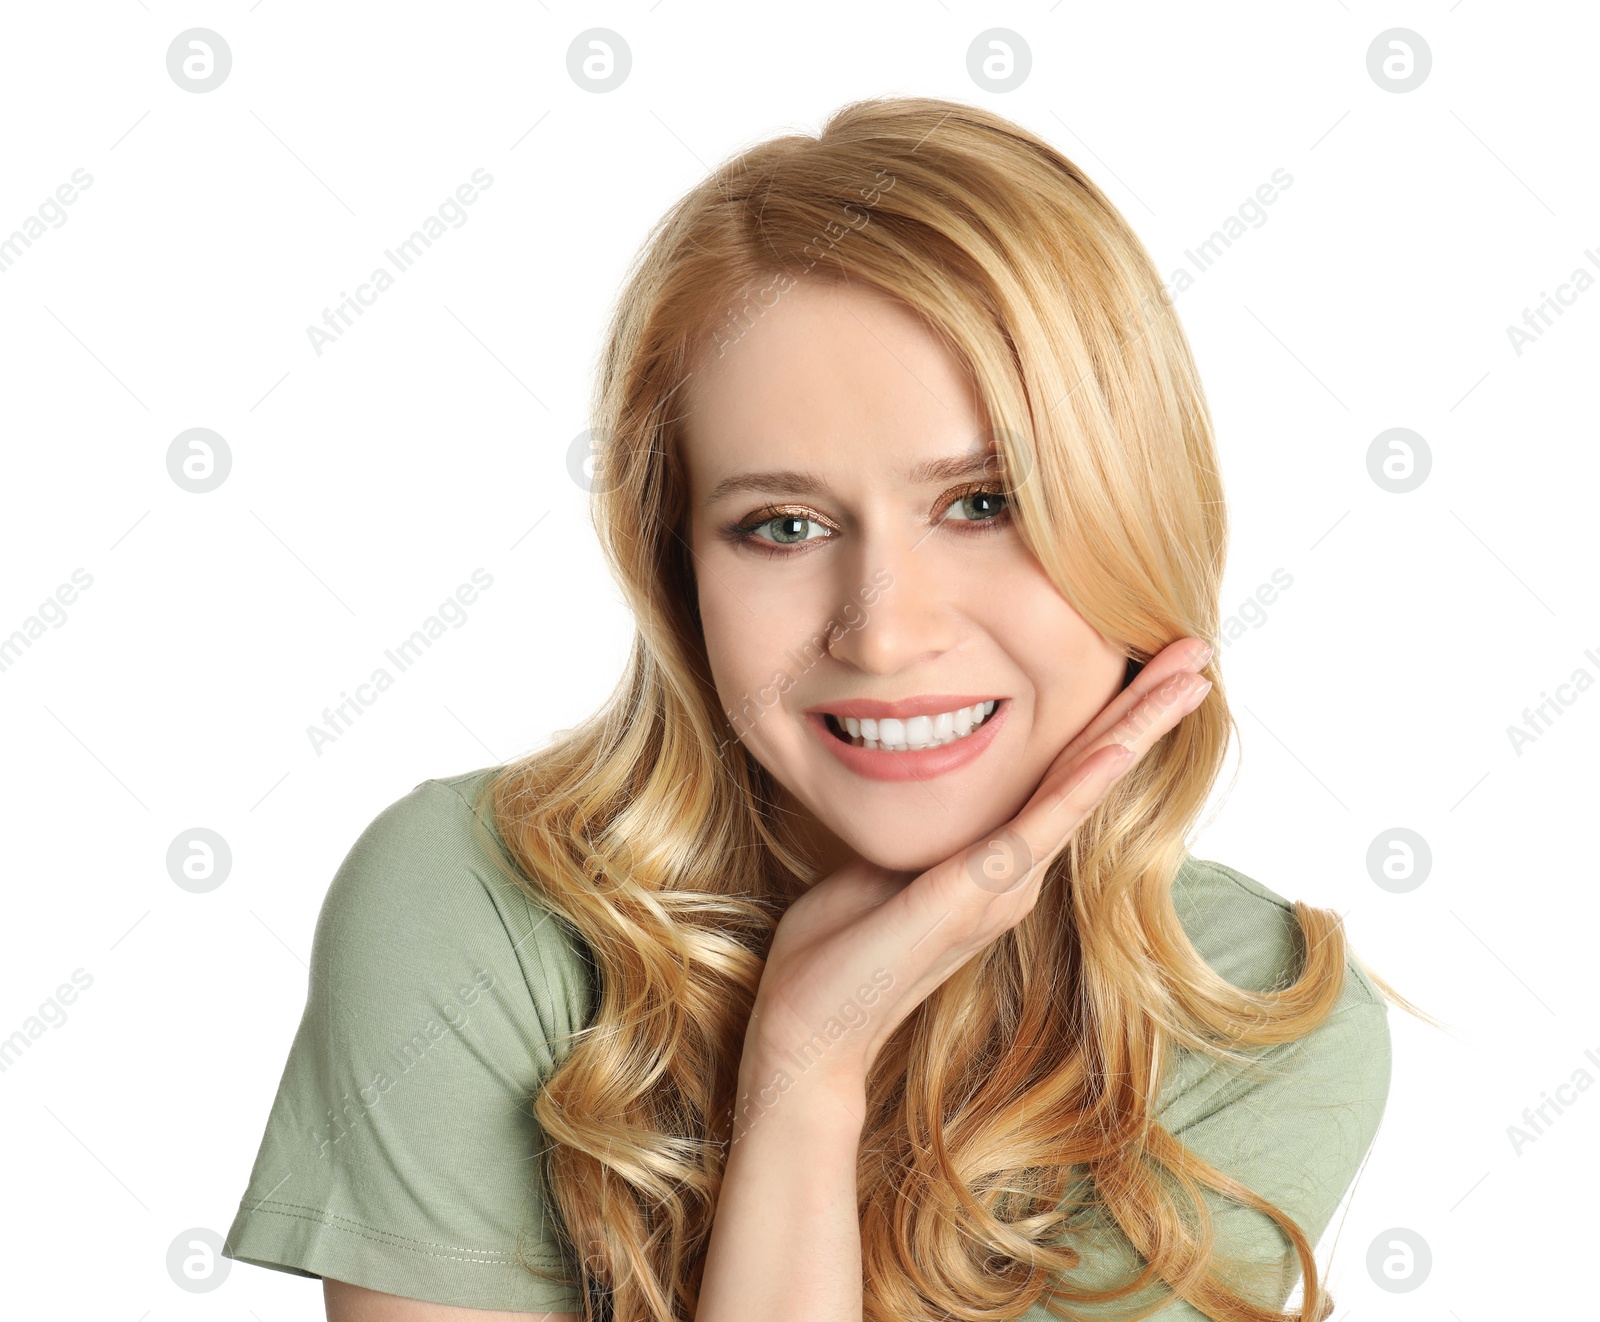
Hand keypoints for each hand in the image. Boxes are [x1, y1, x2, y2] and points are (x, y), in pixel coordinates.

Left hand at [737, 638, 1213, 1124]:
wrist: (811, 1031)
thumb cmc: (834, 951)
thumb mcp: (880, 869)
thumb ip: (918, 834)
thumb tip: (908, 784)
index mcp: (996, 864)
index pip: (1063, 774)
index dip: (1108, 720)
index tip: (1149, 668)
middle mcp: (1016, 874)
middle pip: (1093, 771)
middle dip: (1147, 709)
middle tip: (1200, 651)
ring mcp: (1003, 885)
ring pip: (1083, 787)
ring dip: (1138, 726)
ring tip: (1190, 677)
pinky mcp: (974, 894)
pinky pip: (1038, 826)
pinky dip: (1083, 783)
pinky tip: (1117, 745)